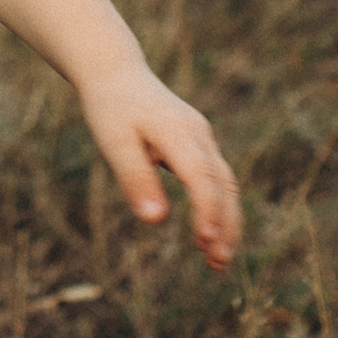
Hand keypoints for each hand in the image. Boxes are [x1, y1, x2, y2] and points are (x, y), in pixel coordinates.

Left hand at [77, 61, 241, 267]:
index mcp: (178, 132)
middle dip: (225, 225)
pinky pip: (217, 178)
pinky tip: (210, 232)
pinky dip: (219, 206)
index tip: (205, 242)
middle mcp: (198, 134)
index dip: (207, 210)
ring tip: (217, 260)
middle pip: (224, 184)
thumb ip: (135, 179)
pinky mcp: (199, 143)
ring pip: (226, 183)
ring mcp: (202, 137)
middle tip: (218, 263)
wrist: (117, 74)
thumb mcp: (115, 143)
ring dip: (226, 220)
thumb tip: (154, 221)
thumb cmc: (111, 108)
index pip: (202, 177)